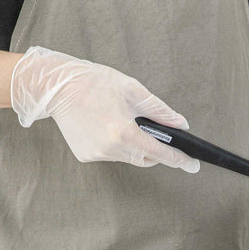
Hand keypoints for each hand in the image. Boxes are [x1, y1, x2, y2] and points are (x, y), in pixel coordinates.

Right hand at [11, 46, 198, 171]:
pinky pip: (112, 155)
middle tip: (159, 136)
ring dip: (136, 147)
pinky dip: (118, 145)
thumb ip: (160, 111)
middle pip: (146, 159)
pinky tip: (108, 127)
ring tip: (126, 124)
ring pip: (129, 158)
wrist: (55, 86)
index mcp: (124, 133)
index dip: (179, 160)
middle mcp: (110, 149)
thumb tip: (181, 125)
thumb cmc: (94, 83)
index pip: (160, 153)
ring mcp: (97, 155)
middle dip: (157, 151)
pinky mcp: (86, 155)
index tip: (193, 166)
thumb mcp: (133, 91)